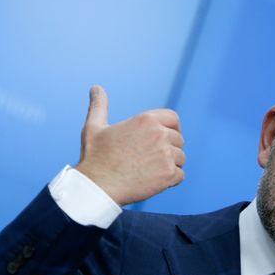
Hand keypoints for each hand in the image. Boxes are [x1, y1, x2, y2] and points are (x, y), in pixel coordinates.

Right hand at [76, 86, 185, 205]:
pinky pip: (180, 175)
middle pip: (179, 140)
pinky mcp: (168, 174)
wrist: (97, 186)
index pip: (173, 118)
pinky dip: (170, 180)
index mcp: (146, 120)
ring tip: (150, 171)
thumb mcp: (94, 126)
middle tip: (151, 160)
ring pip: (180, 158)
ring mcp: (166, 155)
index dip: (172, 128)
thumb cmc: (94, 157)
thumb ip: (99, 106)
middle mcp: (159, 134)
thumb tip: (95, 88)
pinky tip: (153, 181)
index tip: (166, 137)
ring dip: (170, 165)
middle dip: (169, 149)